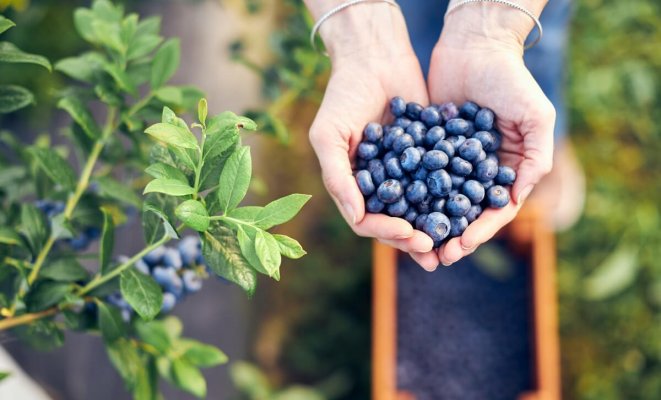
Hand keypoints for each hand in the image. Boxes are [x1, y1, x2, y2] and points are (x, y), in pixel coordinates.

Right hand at [308, 4, 434, 262]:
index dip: (386, 231)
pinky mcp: (428, 156)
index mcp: (352, 185)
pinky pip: (440, 181)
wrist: (375, 56)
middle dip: (413, 238)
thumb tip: (356, 218)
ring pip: (420, 208)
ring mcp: (404, 171)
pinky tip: (470, 207)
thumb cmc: (344, 95)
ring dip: (434, 227)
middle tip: (435, 249)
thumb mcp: (330, 135)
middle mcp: (378, 183)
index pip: (366, 220)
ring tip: (453, 244)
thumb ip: (338, 176)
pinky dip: (452, 196)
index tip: (408, 234)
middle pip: (395, 222)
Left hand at [422, 5, 555, 268]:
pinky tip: (394, 210)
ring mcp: (450, 161)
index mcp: (506, 170)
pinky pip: (416, 175)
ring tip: (413, 242)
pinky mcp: (426, 147)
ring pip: (437, 200)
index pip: (494, 210)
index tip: (462, 246)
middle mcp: (477, 171)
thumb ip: (535, 158)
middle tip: (435, 256)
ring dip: (427, 223)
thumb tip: (517, 200)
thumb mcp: (535, 117)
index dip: (480, 230)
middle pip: (464, 212)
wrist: (474, 45)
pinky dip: (407, 194)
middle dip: (451, 235)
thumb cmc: (511, 79)